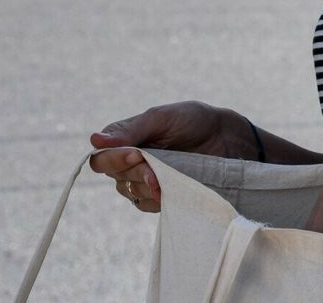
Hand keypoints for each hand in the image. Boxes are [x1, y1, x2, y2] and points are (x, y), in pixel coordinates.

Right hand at [88, 101, 250, 212]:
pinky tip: (171, 190)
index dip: (114, 159)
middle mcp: (131, 163)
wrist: (229, 137)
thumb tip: (94, 140)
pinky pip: (148, 205)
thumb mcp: (163, 118)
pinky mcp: (163, 196)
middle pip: (116, 177)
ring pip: (132, 193)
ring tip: (169, 178)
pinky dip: (158, 198)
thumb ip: (131, 129)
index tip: (136, 154)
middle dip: (137, 173)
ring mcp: (146, 181)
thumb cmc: (195, 121)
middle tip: (156, 169)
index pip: (101, 158)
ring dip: (148, 187)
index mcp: (126, 141)